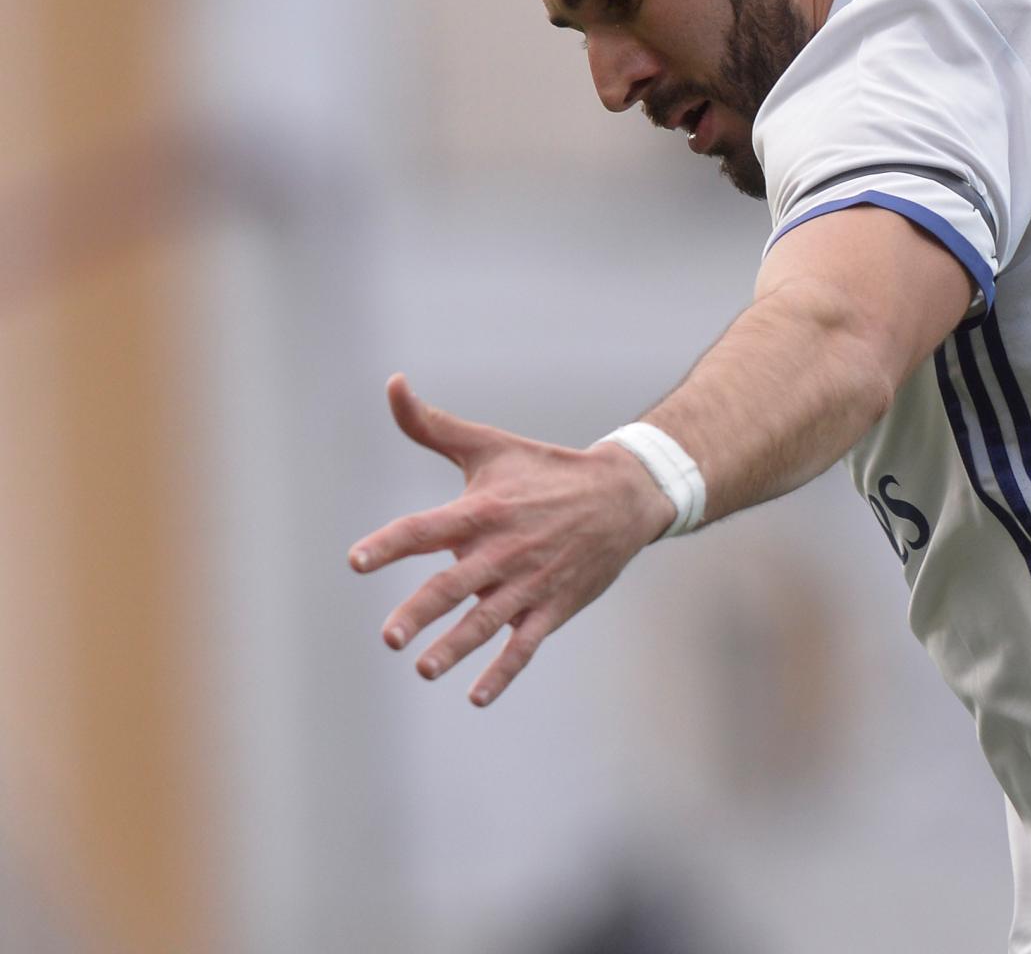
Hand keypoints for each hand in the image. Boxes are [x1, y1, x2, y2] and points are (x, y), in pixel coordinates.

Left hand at [348, 374, 675, 705]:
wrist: (623, 496)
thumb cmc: (545, 470)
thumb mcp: (490, 445)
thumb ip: (432, 424)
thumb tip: (391, 383)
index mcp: (482, 511)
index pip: (426, 529)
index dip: (390, 544)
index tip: (357, 560)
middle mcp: (503, 550)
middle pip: (453, 585)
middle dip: (420, 612)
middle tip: (390, 637)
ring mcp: (530, 582)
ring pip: (487, 621)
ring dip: (456, 647)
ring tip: (425, 668)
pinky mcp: (553, 607)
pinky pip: (525, 645)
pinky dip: (503, 671)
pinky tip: (477, 697)